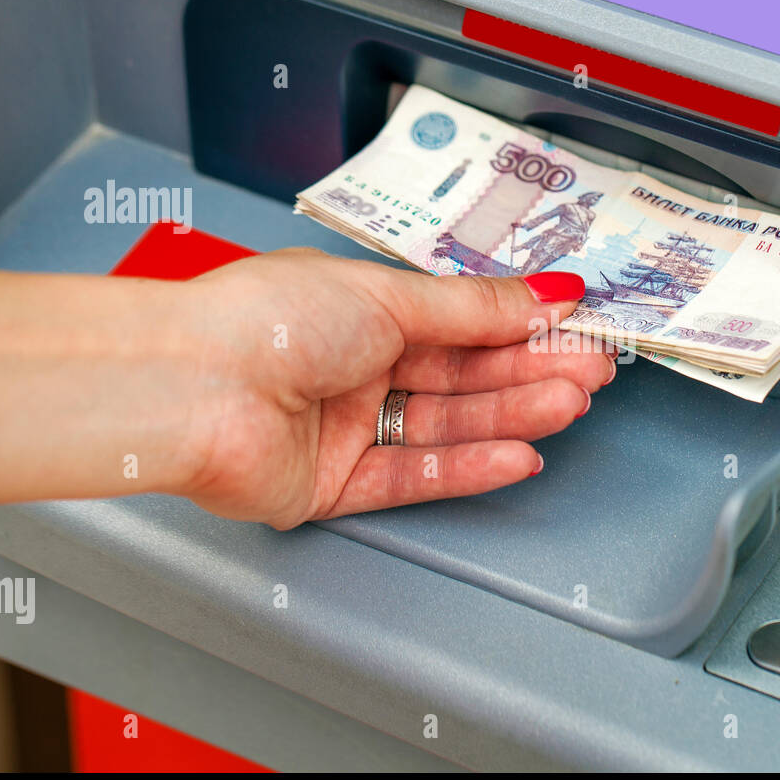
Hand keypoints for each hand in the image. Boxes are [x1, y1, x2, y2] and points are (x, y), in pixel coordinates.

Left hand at [179, 249, 615, 528]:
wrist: (190, 388)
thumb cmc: (267, 320)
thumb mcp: (386, 296)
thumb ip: (473, 308)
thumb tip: (545, 294)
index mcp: (356, 310)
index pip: (455, 323)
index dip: (516, 327)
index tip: (573, 328)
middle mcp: (351, 368)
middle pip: (458, 376)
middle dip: (527, 373)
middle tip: (589, 372)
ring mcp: (343, 428)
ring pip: (444, 425)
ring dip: (509, 417)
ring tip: (567, 406)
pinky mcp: (333, 485)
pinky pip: (413, 476)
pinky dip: (467, 467)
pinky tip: (518, 455)